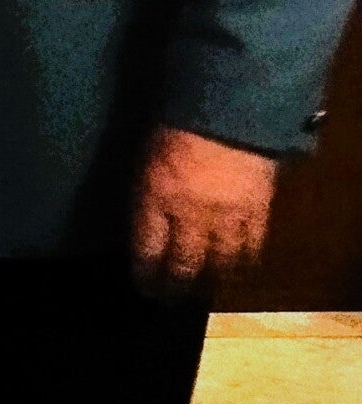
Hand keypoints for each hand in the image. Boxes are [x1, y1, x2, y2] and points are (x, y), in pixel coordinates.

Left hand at [132, 125, 278, 290]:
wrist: (227, 106)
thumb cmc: (174, 126)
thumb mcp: (145, 159)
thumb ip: (146, 194)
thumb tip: (144, 223)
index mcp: (154, 199)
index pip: (147, 251)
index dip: (146, 274)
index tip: (144, 286)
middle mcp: (190, 216)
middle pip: (184, 265)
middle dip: (176, 286)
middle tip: (171, 297)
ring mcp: (228, 217)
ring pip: (220, 264)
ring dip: (211, 279)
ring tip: (204, 286)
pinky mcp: (259, 213)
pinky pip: (252, 249)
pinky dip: (244, 263)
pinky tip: (237, 267)